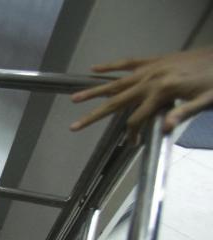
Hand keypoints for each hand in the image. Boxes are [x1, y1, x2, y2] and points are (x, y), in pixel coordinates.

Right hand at [70, 47, 212, 133]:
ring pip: (116, 82)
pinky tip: (94, 69)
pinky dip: (111, 66)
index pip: (137, 118)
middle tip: (74, 126)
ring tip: (74, 99)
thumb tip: (165, 129)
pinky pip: (128, 62)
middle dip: (94, 115)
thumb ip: (184, 114)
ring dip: (94, 91)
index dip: (132, 133)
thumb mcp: (206, 101)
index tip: (133, 143)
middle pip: (116, 101)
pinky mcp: (154, 60)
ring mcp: (150, 68)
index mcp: (163, 92)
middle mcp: (151, 80)